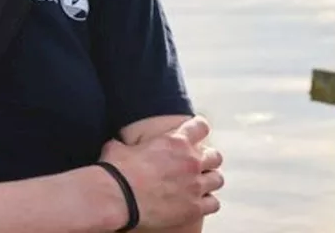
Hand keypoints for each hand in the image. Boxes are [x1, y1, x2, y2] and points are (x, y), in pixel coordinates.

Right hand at [98, 115, 223, 229]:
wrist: (118, 197)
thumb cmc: (116, 170)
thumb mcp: (118, 147)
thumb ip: (127, 144)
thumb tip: (119, 144)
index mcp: (174, 142)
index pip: (200, 127)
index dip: (198, 128)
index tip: (196, 132)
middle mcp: (191, 162)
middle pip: (215, 156)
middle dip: (207, 159)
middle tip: (196, 164)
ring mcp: (195, 185)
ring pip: (217, 180)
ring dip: (209, 181)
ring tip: (199, 184)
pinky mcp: (194, 208)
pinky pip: (213, 203)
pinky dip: (207, 202)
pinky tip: (197, 202)